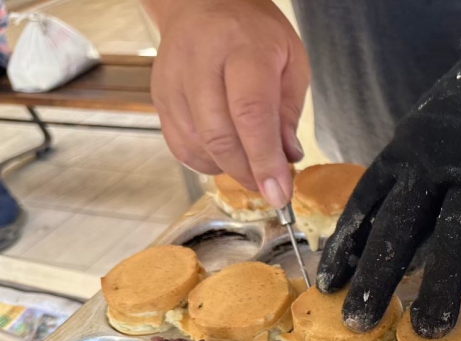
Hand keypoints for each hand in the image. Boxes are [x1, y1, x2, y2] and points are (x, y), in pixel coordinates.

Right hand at [147, 0, 308, 206]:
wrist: (203, 2)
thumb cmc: (253, 32)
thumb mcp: (290, 59)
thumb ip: (289, 110)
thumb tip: (287, 156)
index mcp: (243, 49)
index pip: (251, 114)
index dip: (264, 160)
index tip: (279, 192)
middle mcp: (201, 63)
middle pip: (219, 136)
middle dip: (248, 173)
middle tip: (270, 186)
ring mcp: (174, 81)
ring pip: (197, 146)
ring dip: (228, 169)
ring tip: (251, 166)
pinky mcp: (159, 97)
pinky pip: (180, 146)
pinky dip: (205, 162)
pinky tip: (225, 157)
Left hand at [317, 36, 460, 338]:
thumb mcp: (426, 142)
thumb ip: (409, 191)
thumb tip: (387, 256)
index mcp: (405, 153)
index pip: (364, 206)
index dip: (343, 250)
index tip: (327, 287)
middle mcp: (439, 166)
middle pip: (399, 229)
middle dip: (375, 280)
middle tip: (359, 322)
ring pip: (455, 242)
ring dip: (439, 291)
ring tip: (426, 329)